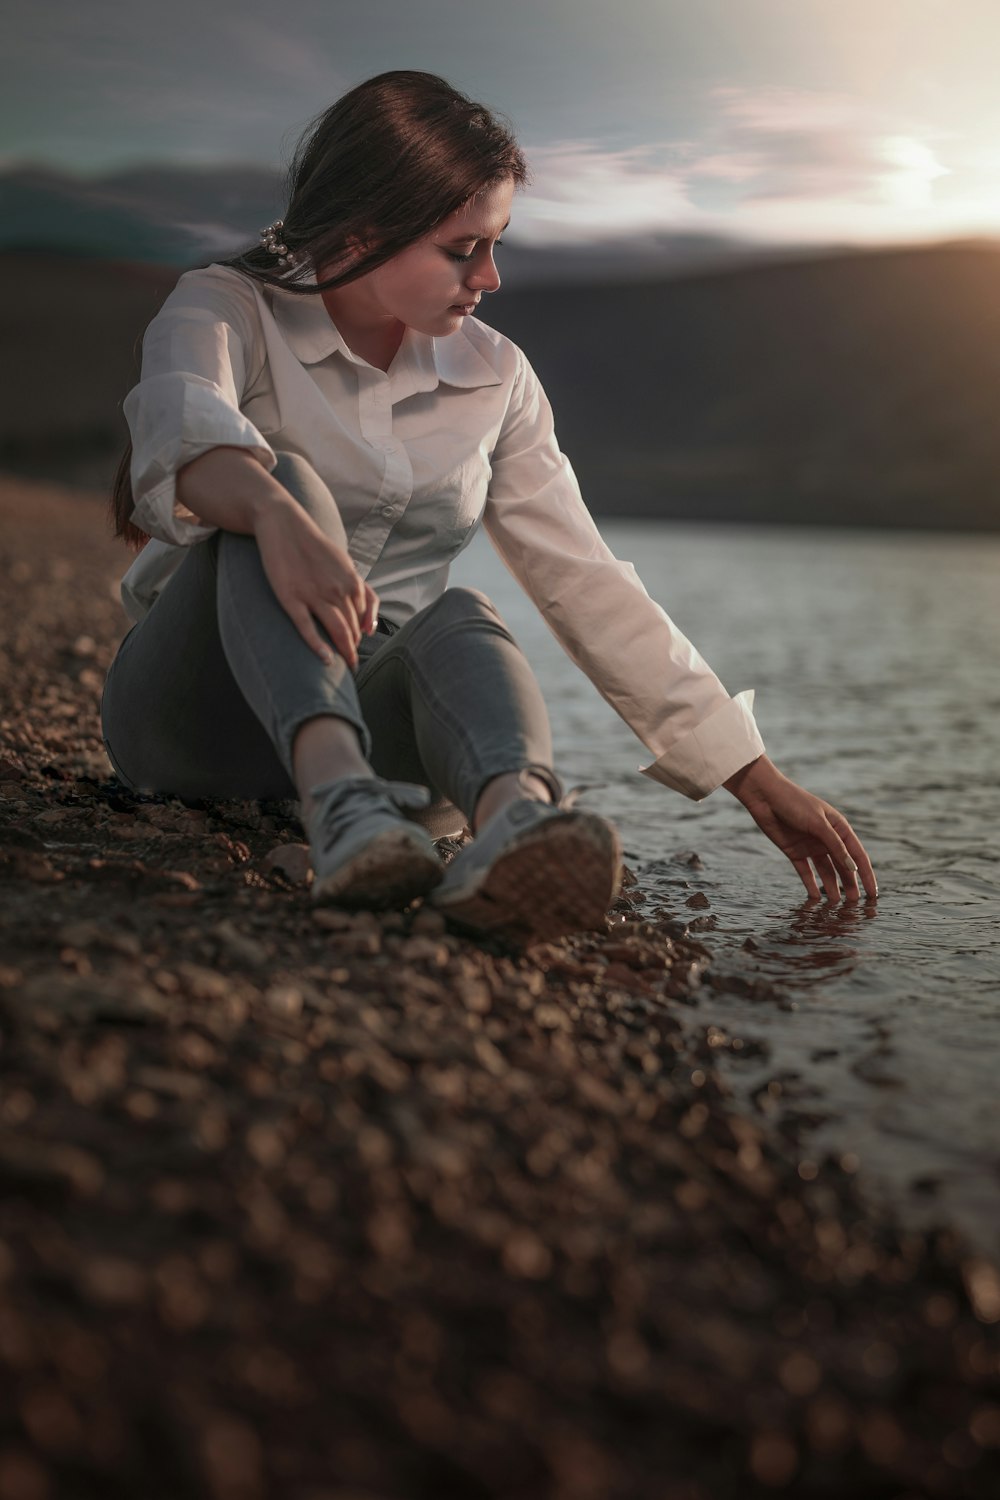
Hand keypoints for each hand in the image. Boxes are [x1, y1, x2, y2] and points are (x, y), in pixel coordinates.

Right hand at [254, 498, 377, 669]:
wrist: (283, 524)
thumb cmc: (314, 546)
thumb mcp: (343, 563)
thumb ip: (356, 588)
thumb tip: (367, 619)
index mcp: (352, 582)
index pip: (364, 619)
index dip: (362, 636)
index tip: (357, 647)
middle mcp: (337, 590)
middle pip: (353, 629)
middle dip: (354, 649)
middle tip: (352, 665)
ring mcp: (314, 595)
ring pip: (337, 632)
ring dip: (344, 653)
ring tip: (346, 668)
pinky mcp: (291, 598)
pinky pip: (307, 628)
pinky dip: (319, 647)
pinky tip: (326, 660)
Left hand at [723, 755, 876, 901]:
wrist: (765, 796)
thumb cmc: (794, 803)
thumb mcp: (818, 823)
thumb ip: (835, 845)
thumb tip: (853, 869)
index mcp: (839, 828)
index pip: (858, 855)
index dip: (867, 875)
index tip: (873, 895)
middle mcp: (827, 838)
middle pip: (843, 866)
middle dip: (850, 885)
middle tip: (854, 905)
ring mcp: (811, 846)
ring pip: (826, 871)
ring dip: (832, 887)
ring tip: (836, 906)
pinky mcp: (795, 851)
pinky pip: (806, 872)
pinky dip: (811, 884)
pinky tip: (815, 898)